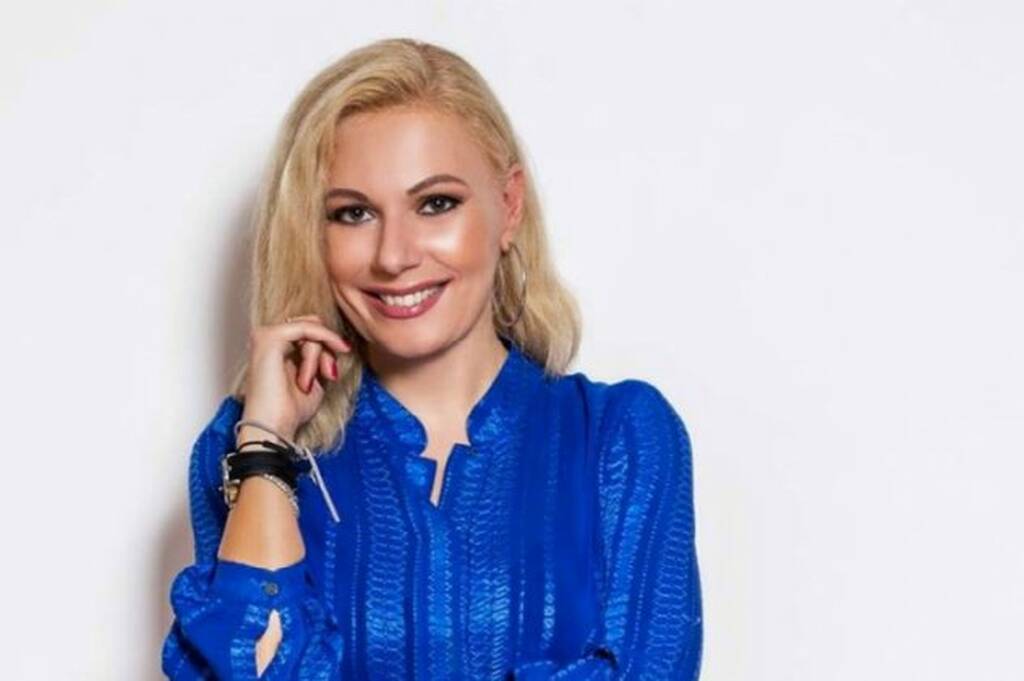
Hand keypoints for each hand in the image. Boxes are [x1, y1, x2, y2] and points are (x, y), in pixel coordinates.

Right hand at [239, 313, 351, 442]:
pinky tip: (319, 370)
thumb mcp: (313, 379)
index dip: (326, 348)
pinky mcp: (269, 338)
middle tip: (328, 375)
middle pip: (312, 325)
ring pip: (311, 327)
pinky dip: (320, 347)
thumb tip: (334, 343)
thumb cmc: (289, 410)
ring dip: (320, 356)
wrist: (274, 428)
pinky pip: (307, 328)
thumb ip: (320, 358)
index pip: (309, 332)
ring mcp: (266, 336)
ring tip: (309, 383)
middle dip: (326, 348)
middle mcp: (268, 338)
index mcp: (276, 347)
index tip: (332, 374)